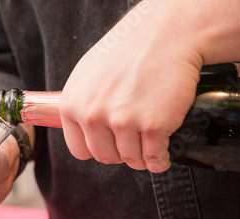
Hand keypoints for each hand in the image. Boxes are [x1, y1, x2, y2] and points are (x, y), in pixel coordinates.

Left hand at [59, 0, 213, 172]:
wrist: (167, 35)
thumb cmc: (127, 52)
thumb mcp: (87, 75)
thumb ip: (80, 105)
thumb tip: (82, 131)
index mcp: (72, 105)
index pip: (79, 150)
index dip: (97, 148)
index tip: (110, 143)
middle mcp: (92, 115)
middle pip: (105, 157)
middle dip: (120, 153)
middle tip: (132, 140)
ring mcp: (122, 121)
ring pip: (130, 160)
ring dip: (141, 157)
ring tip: (148, 142)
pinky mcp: (153, 125)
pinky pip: (154, 159)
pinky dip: (160, 161)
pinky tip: (162, 154)